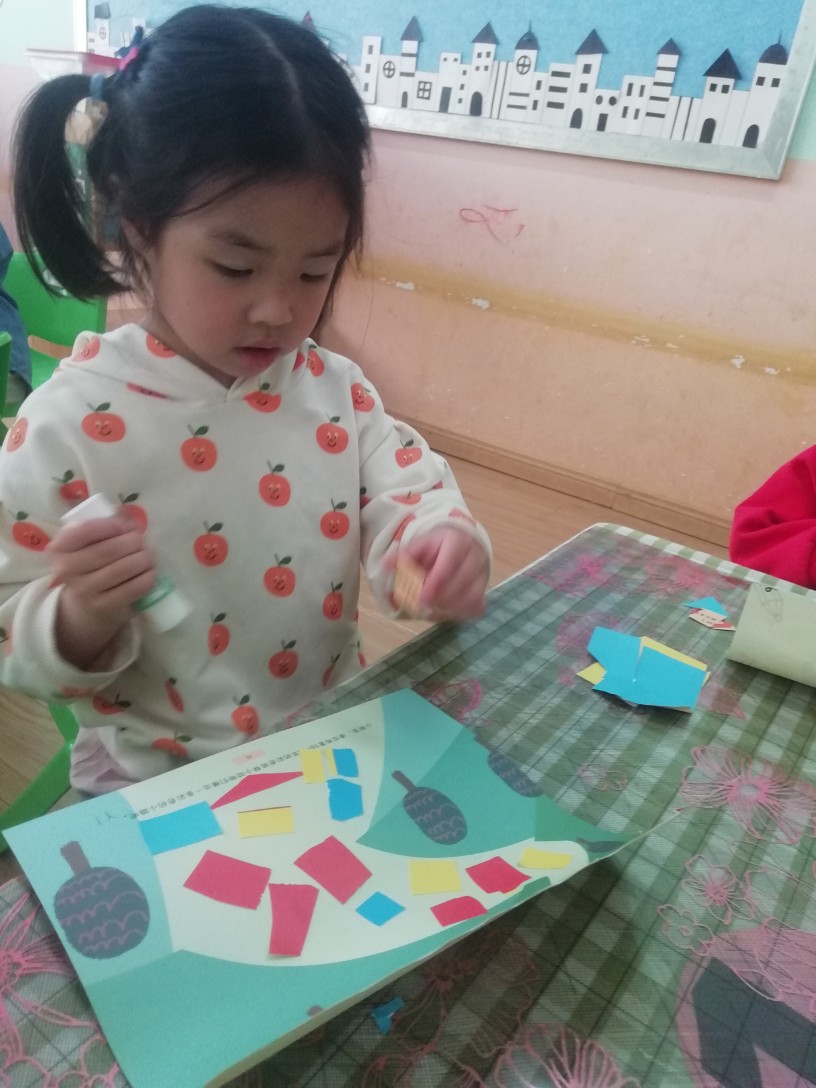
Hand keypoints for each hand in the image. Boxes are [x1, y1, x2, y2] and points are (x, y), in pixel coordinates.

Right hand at [48, 512, 155, 668]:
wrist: (85, 600)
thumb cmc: (92, 561)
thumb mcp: (92, 539)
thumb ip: (108, 520)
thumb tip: (123, 510)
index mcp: (60, 548)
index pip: (84, 531)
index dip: (111, 525)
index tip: (125, 527)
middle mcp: (66, 569)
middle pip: (108, 550)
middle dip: (133, 541)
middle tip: (142, 541)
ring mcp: (84, 590)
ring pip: (122, 569)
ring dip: (143, 558)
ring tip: (148, 555)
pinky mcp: (102, 605)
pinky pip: (132, 589)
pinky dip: (146, 578)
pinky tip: (149, 572)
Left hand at [400, 525, 488, 621]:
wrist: (461, 543)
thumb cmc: (437, 546)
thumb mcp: (419, 545)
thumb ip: (403, 555)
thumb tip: (385, 565)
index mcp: (458, 541)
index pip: (449, 564)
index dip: (435, 583)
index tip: (421, 597)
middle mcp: (475, 557)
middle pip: (461, 583)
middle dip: (439, 598)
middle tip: (422, 604)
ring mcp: (483, 575)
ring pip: (471, 597)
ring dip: (449, 607)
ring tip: (432, 607)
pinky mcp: (484, 590)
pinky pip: (475, 607)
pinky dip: (459, 612)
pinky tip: (444, 610)